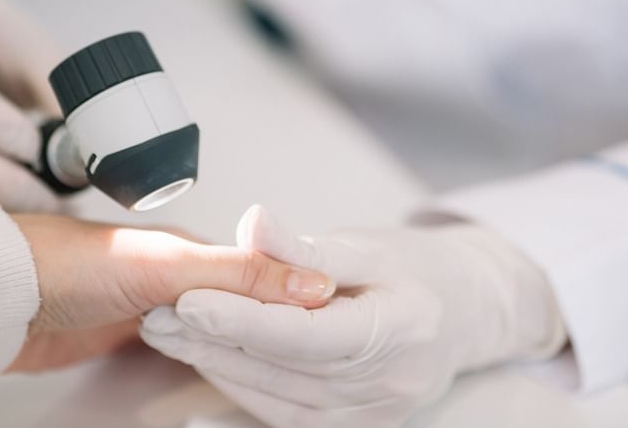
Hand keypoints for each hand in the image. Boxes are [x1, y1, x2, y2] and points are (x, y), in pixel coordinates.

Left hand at [7, 213, 335, 371]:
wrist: (0, 296)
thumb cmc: (71, 265)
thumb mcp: (169, 266)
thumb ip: (239, 274)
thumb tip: (312, 281)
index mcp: (197, 249)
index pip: (265, 277)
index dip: (299, 298)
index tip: (333, 322)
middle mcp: (182, 276)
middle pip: (244, 307)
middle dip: (276, 327)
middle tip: (313, 355)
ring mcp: (157, 307)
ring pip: (217, 331)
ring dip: (243, 346)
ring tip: (282, 367)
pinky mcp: (132, 337)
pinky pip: (184, 351)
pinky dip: (208, 360)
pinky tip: (223, 371)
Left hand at [141, 206, 566, 426]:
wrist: (468, 313)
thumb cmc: (419, 269)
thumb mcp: (370, 244)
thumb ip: (306, 247)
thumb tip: (252, 221)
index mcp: (400, 328)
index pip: (308, 332)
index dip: (244, 319)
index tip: (188, 301)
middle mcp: (390, 383)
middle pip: (286, 369)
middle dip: (215, 342)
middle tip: (158, 314)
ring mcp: (374, 414)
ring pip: (279, 398)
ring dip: (219, 367)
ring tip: (171, 335)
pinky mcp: (359, 427)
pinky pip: (289, 419)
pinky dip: (245, 394)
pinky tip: (210, 367)